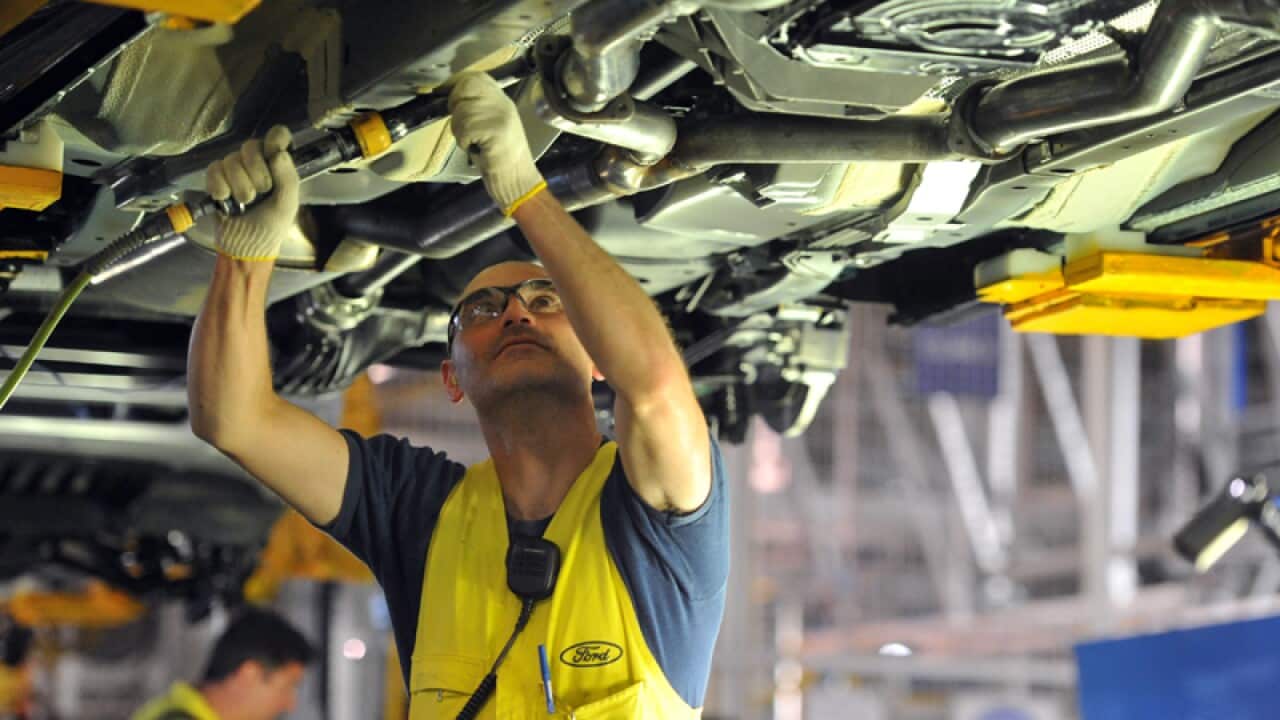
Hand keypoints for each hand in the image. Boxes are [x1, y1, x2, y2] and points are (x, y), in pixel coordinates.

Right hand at [206, 125, 298, 260]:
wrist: (246, 246)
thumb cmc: (271, 226)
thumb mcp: (287, 204)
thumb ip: (288, 178)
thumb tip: (278, 153)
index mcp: (278, 164)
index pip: (278, 135)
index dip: (274, 140)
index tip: (273, 155)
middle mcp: (256, 162)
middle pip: (251, 146)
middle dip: (257, 173)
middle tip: (260, 193)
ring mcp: (235, 169)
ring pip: (232, 160)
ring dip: (240, 186)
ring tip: (245, 203)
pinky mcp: (216, 178)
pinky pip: (214, 170)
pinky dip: (220, 188)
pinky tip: (226, 200)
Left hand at [448, 73, 545, 215]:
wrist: (519, 182)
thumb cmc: (501, 159)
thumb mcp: (492, 125)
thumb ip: (477, 108)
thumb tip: (452, 97)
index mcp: (502, 99)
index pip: (474, 77)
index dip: (457, 87)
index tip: (451, 101)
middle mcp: (503, 103)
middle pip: (465, 87)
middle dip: (455, 105)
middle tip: (463, 126)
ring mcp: (500, 115)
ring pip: (461, 111)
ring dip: (459, 131)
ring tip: (474, 143)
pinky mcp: (496, 130)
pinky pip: (464, 129)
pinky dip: (464, 142)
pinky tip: (477, 150)